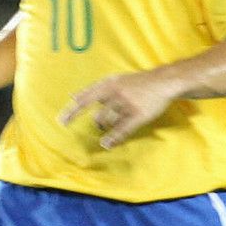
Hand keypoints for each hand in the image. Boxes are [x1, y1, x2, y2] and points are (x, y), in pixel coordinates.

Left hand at [59, 72, 177, 148]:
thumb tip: (71, 96)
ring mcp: (127, 104)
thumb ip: (95, 90)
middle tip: (80, 124)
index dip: (72, 111)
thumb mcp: (114, 80)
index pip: (85, 99)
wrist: (164, 81)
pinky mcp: (138, 114)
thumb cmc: (135, 83)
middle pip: (95, 112)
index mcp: (108, 85)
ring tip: (105, 128)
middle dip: (87, 119)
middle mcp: (115, 93)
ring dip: (103, 127)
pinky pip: (122, 129)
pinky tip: (105, 144)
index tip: (61, 122)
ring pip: (108, 121)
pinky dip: (113, 138)